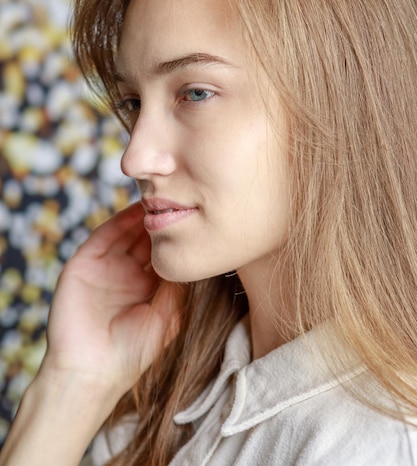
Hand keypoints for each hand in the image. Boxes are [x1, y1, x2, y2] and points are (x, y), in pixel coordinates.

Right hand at [39, 201, 182, 398]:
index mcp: (147, 287)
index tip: (197, 217)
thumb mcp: (167, 317)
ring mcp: (105, 267)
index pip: (164, 254)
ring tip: (163, 196)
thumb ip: (180, 287)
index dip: (177, 237)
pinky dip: (120, 221)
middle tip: (181, 197)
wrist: (91, 371)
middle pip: (146, 238)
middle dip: (161, 220)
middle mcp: (127, 273)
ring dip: (143, 216)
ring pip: (127, 232)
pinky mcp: (85, 263)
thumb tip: (199, 258)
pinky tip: (137, 210)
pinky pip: (104, 235)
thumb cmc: (133, 352)